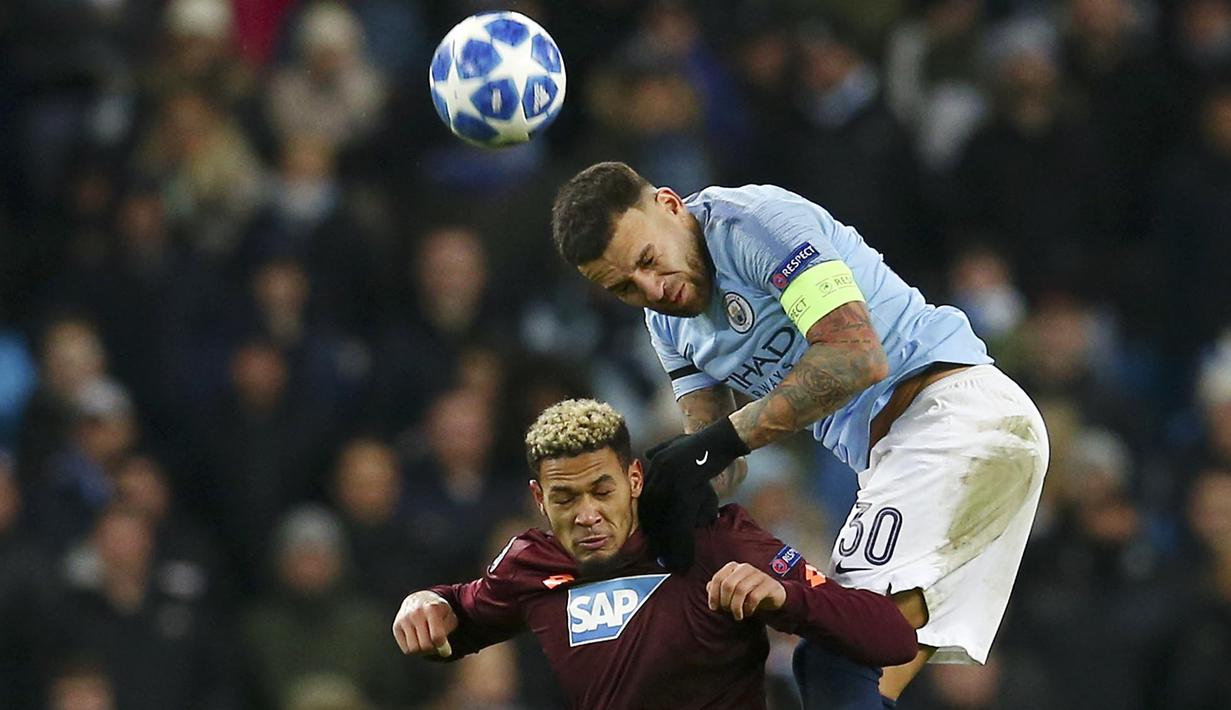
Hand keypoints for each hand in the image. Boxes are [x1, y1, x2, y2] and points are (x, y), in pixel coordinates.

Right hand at [392, 591, 457, 656]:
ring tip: (427, 642)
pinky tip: (418, 640)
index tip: (443, 643)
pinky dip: (414, 650)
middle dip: (433, 649)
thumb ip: (449, 633)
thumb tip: (445, 652)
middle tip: (436, 644)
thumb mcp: (449, 617)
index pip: (436, 637)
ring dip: (423, 651)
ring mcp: (404, 620)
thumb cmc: (438, 612)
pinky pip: (407, 650)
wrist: (419, 600)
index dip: (442, 645)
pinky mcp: (396, 627)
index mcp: (431, 608)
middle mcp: (415, 613)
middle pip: (425, 645)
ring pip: (414, 649)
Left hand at [639, 419, 750, 571]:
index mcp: (657, 464)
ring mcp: (673, 482)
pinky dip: (682, 545)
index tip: (651, 536)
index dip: (649, 520)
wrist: (721, 439)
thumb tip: (648, 455)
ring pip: (665, 522)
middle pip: (653, 512)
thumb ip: (660, 449)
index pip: (648, 498)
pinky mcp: (687, 492)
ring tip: (671, 564)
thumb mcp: (675, 442)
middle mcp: (661, 473)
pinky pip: (681, 524)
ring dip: (668, 546)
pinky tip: (684, 559)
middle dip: (656, 535)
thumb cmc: (702, 442)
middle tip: (658, 554)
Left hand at [707, 562, 786, 620]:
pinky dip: (749, 607)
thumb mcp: (732, 590)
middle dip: (725, 601)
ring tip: (737, 615)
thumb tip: (708, 588)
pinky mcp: (769, 584)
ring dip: (736, 607)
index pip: (718, 578)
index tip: (714, 608)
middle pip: (728, 584)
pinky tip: (748, 612)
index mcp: (733, 567)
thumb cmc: (749, 593)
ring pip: (741, 590)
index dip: (713, 595)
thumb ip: (719, 588)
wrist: (773, 596)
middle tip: (727, 612)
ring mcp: (758, 575)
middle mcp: (745, 568)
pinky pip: (755, 596)